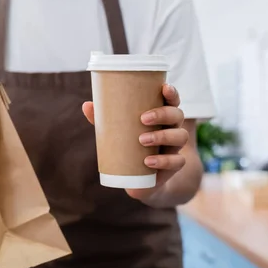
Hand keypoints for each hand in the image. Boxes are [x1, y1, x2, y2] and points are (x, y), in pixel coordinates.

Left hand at [82, 84, 188, 203]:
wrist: (140, 179)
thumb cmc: (129, 146)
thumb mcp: (117, 132)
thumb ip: (104, 119)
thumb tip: (87, 105)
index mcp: (161, 116)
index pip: (172, 100)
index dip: (172, 93)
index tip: (164, 88)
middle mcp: (172, 128)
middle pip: (177, 115)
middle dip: (162, 114)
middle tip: (143, 118)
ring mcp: (175, 147)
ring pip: (180, 136)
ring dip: (162, 136)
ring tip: (142, 140)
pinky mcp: (174, 166)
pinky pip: (177, 162)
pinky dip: (164, 161)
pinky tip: (148, 162)